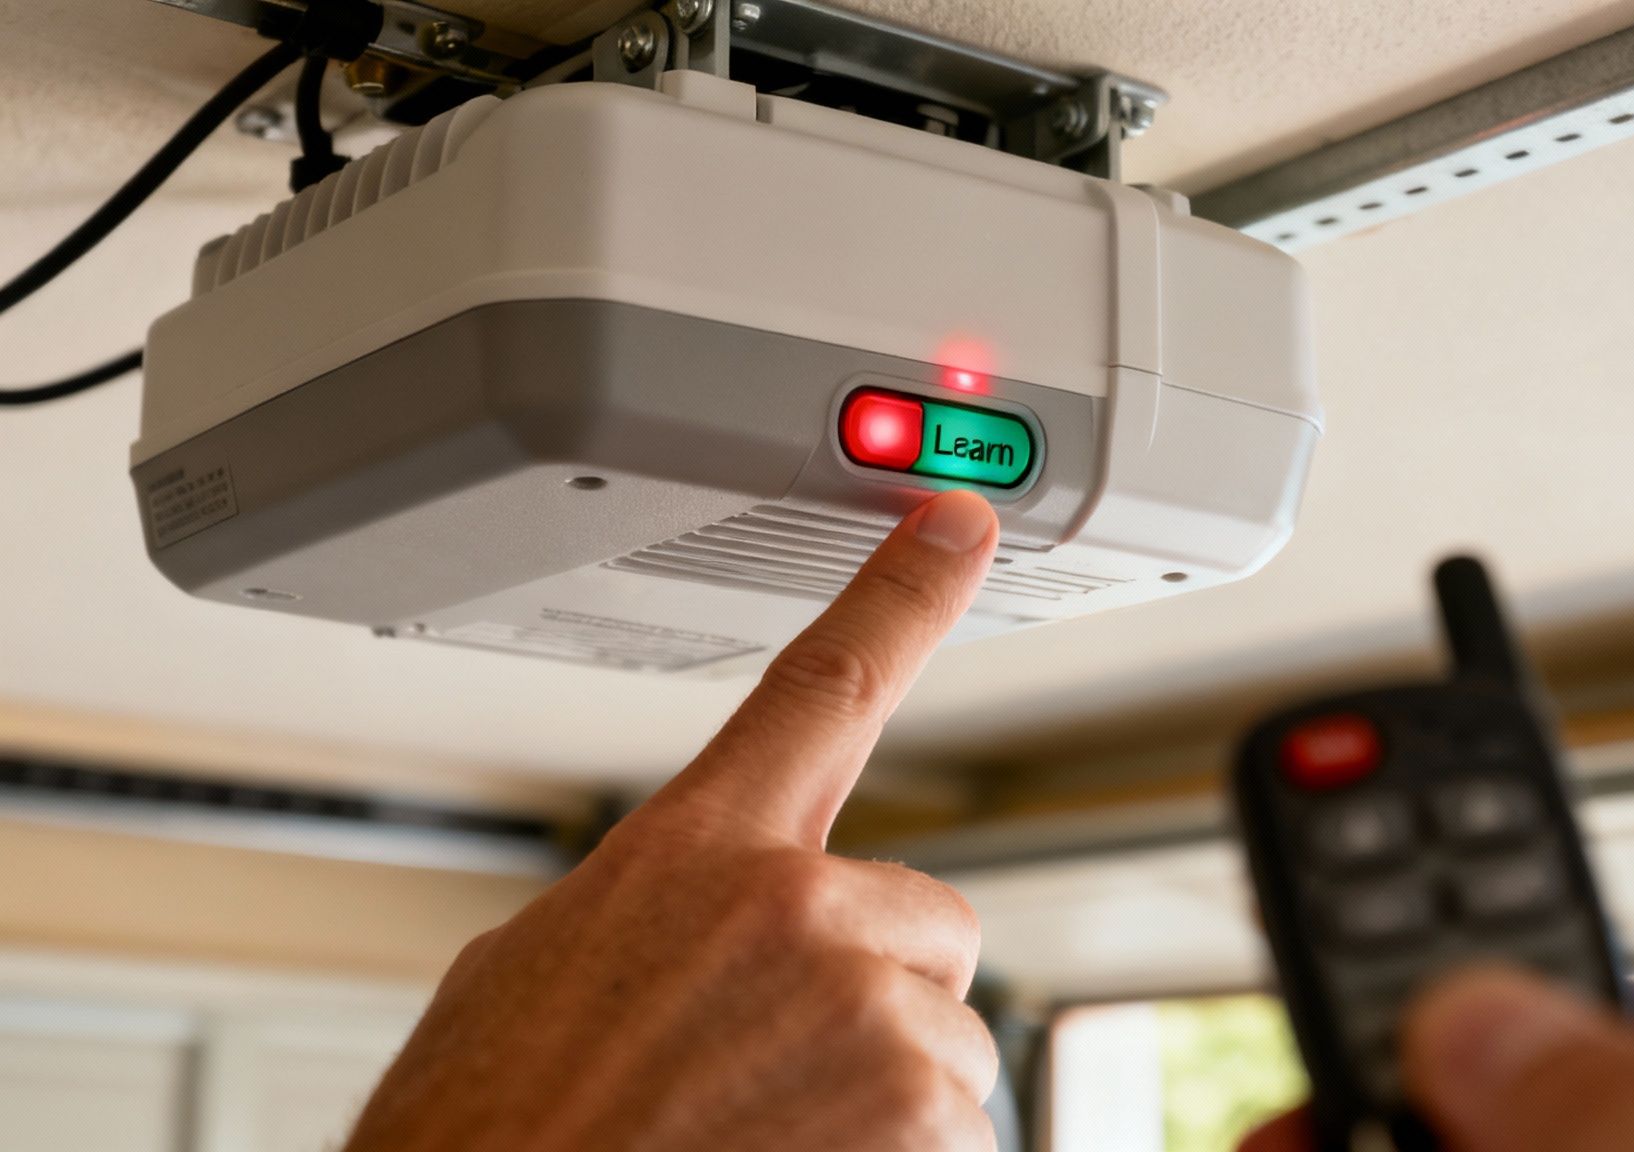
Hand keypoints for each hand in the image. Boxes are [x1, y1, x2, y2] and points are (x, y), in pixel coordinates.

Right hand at [344, 490, 1003, 1151]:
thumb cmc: (490, 1134)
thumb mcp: (526, 977)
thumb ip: (646, 908)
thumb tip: (686, 916)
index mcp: (692, 853)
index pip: (823, 683)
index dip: (903, 591)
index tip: (958, 516)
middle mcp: (793, 910)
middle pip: (925, 920)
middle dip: (875, 988)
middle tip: (769, 1062)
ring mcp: (864, 1013)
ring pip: (944, 1040)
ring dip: (879, 1094)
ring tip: (758, 1134)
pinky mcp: (915, 1117)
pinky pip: (957, 1134)